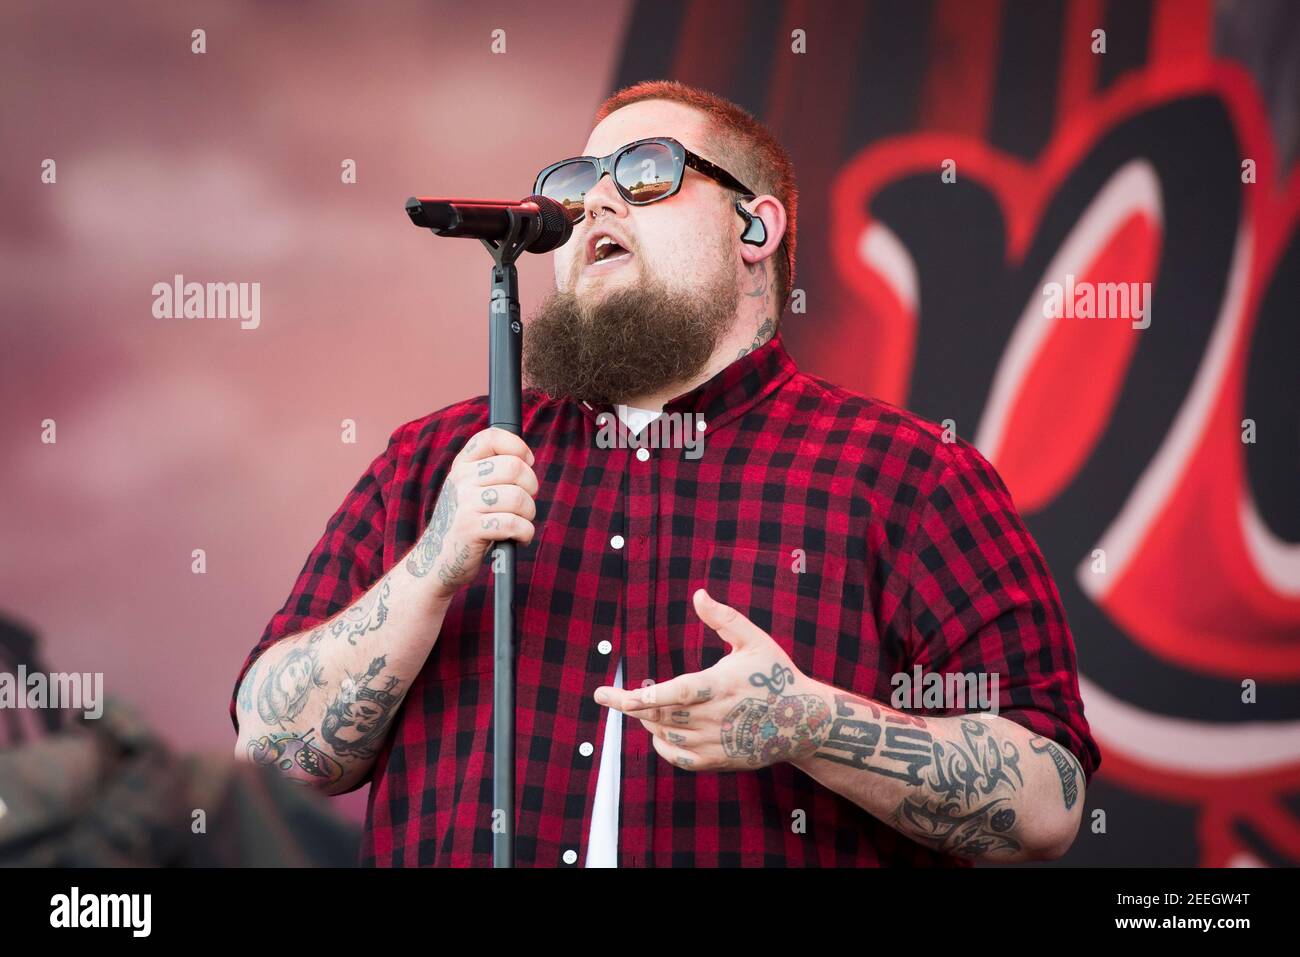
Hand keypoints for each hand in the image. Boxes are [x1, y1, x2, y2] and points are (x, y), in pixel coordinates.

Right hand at [405, 426, 538, 602]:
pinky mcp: (470, 529)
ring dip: (529, 513)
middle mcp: (461, 480)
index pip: (492, 437)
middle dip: (531, 486)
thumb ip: (490, 472)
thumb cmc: (465, 523)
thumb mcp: (469, 490)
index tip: (527, 463)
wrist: (436, 562)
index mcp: (462, 466)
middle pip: (514, 467)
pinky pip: (513, 523)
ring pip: (517, 497)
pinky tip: (519, 538)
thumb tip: (527, 460)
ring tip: (521, 523)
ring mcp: (464, 504)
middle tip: (526, 502)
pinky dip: (525, 533)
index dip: (518, 447)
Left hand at [594, 589, 833, 771]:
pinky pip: (679, 758)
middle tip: (610, 696)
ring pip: (666, 736)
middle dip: (631, 707)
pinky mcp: (719, 760)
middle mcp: (716, 718)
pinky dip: (662, 746)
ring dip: (647, 722)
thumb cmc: (776, 675)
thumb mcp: (755, 640)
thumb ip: (724, 618)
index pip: (674, 694)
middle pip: (661, 716)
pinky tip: (658, 731)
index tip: (615, 695)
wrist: (803, 722)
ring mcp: (717, 742)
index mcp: (721, 685)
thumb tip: (698, 594)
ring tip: (641, 707)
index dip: (644, 697)